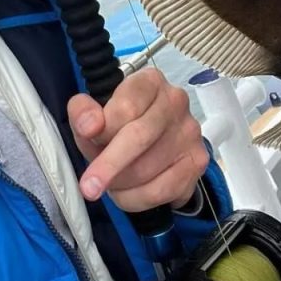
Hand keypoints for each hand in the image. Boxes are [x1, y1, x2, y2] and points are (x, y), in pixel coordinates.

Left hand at [68, 68, 208, 212]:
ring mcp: (189, 132)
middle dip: (110, 164)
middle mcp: (175, 102)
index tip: (86, 138)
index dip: (103, 128)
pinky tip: (127, 193)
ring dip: (121, 184)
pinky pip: (163, 190)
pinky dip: (137, 199)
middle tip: (88, 187)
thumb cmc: (118, 122)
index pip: (126, 106)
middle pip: (139, 136)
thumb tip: (89, 125)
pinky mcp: (197, 161)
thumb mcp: (93, 112)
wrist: (151, 139)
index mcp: (149, 81)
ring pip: (149, 168)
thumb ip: (82, 112)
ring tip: (109, 184)